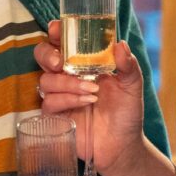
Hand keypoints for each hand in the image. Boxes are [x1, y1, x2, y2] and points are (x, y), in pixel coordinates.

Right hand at [35, 21, 147, 175]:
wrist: (123, 145)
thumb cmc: (126, 113)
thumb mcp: (132, 86)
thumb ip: (128, 66)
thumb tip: (120, 45)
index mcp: (83, 63)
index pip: (62, 41)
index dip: (55, 32)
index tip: (57, 29)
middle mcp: (67, 75)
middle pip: (42, 56)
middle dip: (48, 55)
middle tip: (61, 62)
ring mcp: (59, 95)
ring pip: (45, 80)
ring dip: (66, 82)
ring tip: (91, 90)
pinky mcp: (55, 115)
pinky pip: (49, 102)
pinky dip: (67, 100)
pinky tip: (86, 102)